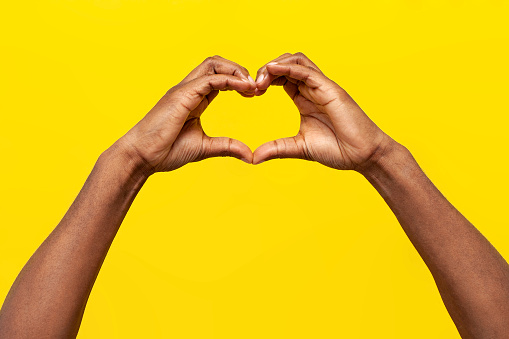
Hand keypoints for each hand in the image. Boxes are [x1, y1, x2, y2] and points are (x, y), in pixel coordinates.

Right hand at [116, 56, 256, 172]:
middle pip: (216, 63)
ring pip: (213, 64)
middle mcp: (189, 89)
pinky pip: (209, 79)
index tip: (254, 93)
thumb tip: (249, 155)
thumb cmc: (166, 151)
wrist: (142, 157)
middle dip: (239, 70)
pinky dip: (229, 79)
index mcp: (194, 98)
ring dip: (236, 70)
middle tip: (255, 87)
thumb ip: (227, 147)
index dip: (238, 80)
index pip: (219, 77)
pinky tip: (243, 88)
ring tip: (251, 85)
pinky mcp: (182, 95)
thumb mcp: (204, 148)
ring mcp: (184, 89)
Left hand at [253, 53, 394, 171]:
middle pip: (286, 64)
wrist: (362, 156)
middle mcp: (313, 89)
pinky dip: (288, 67)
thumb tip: (253, 158)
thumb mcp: (298, 148)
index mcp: (305, 99)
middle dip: (265, 70)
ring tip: (260, 79)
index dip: (264, 80)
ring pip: (296, 60)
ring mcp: (322, 87)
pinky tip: (272, 69)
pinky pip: (307, 71)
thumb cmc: (337, 150)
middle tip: (252, 86)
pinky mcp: (330, 89)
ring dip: (275, 64)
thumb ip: (276, 149)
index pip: (282, 77)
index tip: (251, 93)